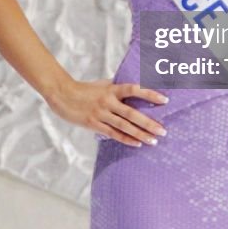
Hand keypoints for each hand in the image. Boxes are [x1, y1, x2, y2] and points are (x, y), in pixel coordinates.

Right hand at [47, 77, 167, 146]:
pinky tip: (137, 144)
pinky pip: (113, 134)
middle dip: (149, 123)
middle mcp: (108, 101)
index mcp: (112, 89)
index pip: (135, 89)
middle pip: (132, 113)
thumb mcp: (103, 84)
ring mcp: (101, 114)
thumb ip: (118, 88)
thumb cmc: (86, 89)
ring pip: (124, 126)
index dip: (150, 94)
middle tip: (163, 131)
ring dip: (140, 134)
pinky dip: (126, 139)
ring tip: (154, 140)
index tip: (164, 100)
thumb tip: (136, 88)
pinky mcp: (94, 124)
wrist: (63, 95)